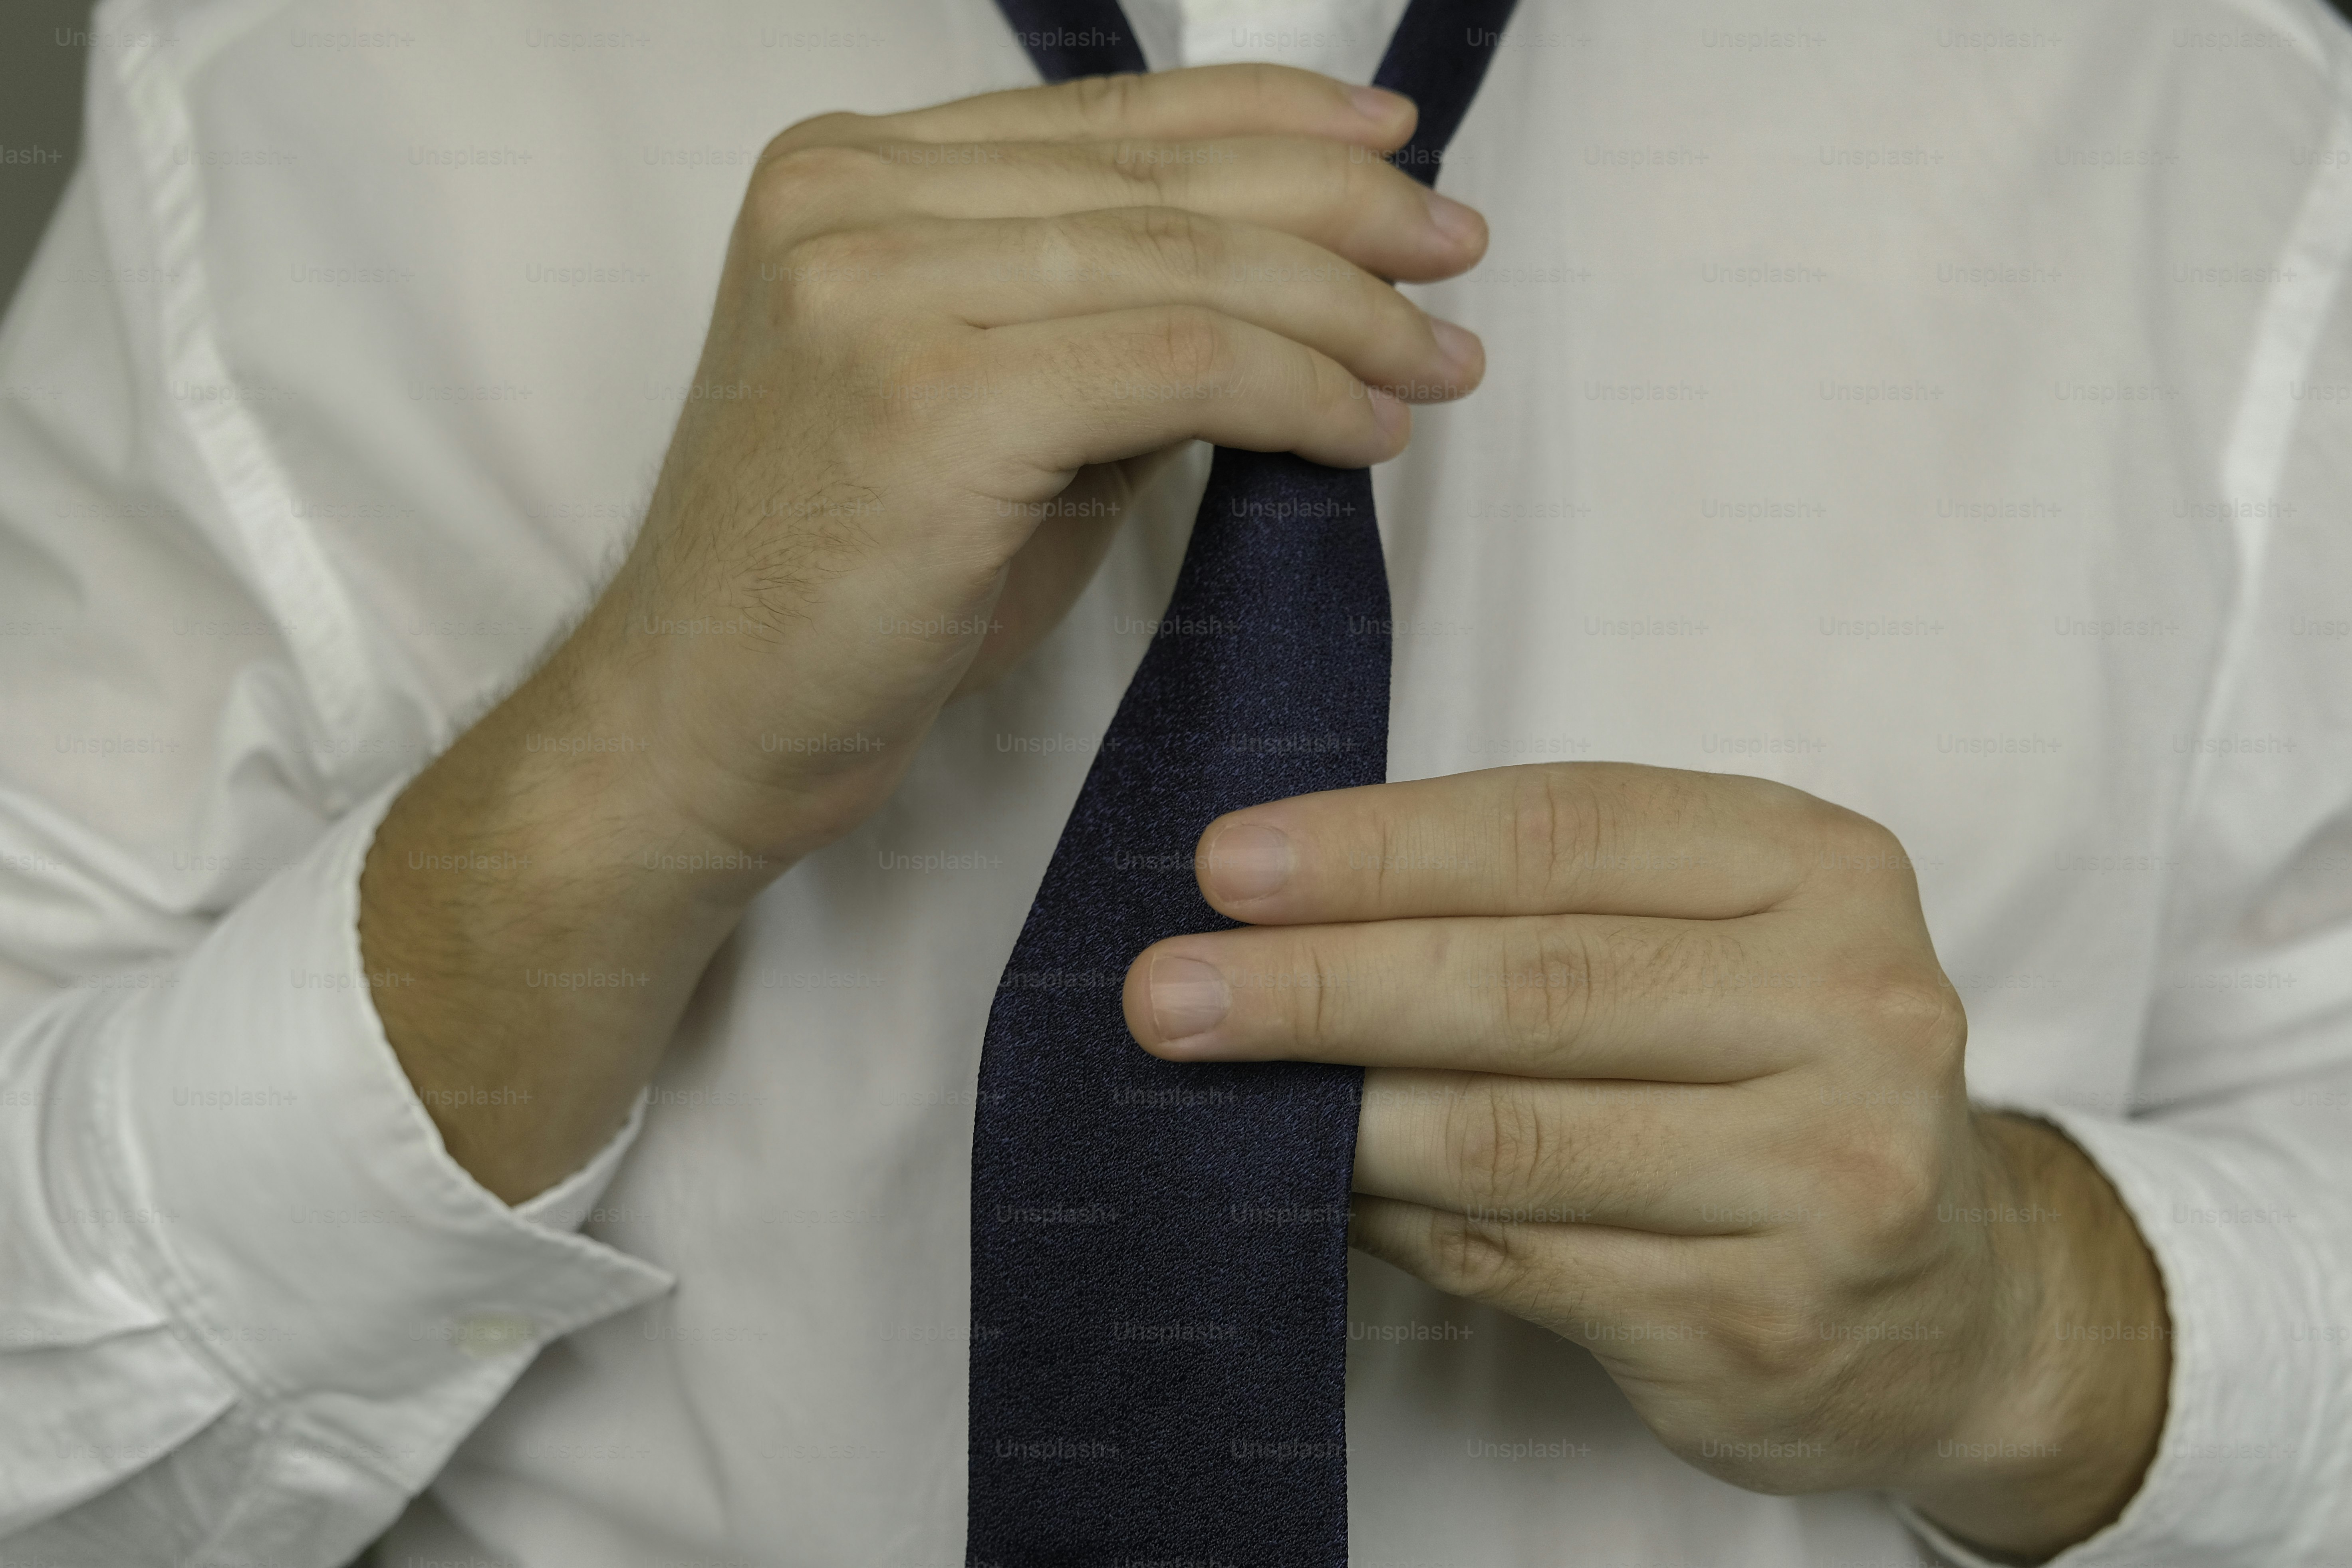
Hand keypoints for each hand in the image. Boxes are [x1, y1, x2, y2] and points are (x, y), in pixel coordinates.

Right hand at [569, 63, 1487, 864]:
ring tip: (1440, 358)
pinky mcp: (930, 399)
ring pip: (1188, 266)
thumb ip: (1099, 331)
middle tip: (1456, 251)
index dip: (1268, 120)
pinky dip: (1300, 394)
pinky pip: (1181, 368)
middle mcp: (849, 200)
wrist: (697, 727)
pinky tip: (1369, 427)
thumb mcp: (986, 420)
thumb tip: (1279, 297)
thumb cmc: (847, 592)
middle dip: (1342, 210)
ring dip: (1348, 313)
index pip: (1107, 119)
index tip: (1387, 148)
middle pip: (1162, 179)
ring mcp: (875, 289)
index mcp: (848, 174)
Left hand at [1124, 763, 2169, 1558]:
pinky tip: (1318, 1191)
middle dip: (1322, 984)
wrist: (1955, 1298)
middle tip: (1165, 990)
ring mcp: (1823, 1176)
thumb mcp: (1718, 936)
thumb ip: (1547, 907)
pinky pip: (1523, 1256)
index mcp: (1823, 870)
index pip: (1560, 832)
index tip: (1226, 865)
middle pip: (1531, 984)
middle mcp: (1850, 1011)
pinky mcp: (1761, 1317)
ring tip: (1206, 1088)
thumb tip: (1290, 917)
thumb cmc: (1785, 1072)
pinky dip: (1398, 1220)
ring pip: (1513, 1134)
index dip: (1378, 848)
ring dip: (1334, 1114)